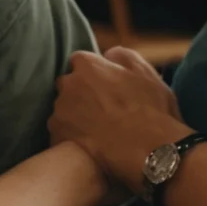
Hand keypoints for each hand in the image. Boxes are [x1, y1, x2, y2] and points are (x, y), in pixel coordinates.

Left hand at [49, 47, 185, 192]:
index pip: (80, 61)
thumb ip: (122, 56)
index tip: (104, 86)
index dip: (93, 74)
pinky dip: (71, 137)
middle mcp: (68, 84)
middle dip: (80, 93)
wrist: (145, 150)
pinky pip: (60, 133)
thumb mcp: (145, 72)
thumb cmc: (150, 110)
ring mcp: (59, 111)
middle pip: (68, 84)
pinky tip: (89, 146)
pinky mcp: (56, 137)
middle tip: (102, 109)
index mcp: (88, 65)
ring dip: (75, 116)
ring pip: (63, 110)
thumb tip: (108, 55)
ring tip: (97, 131)